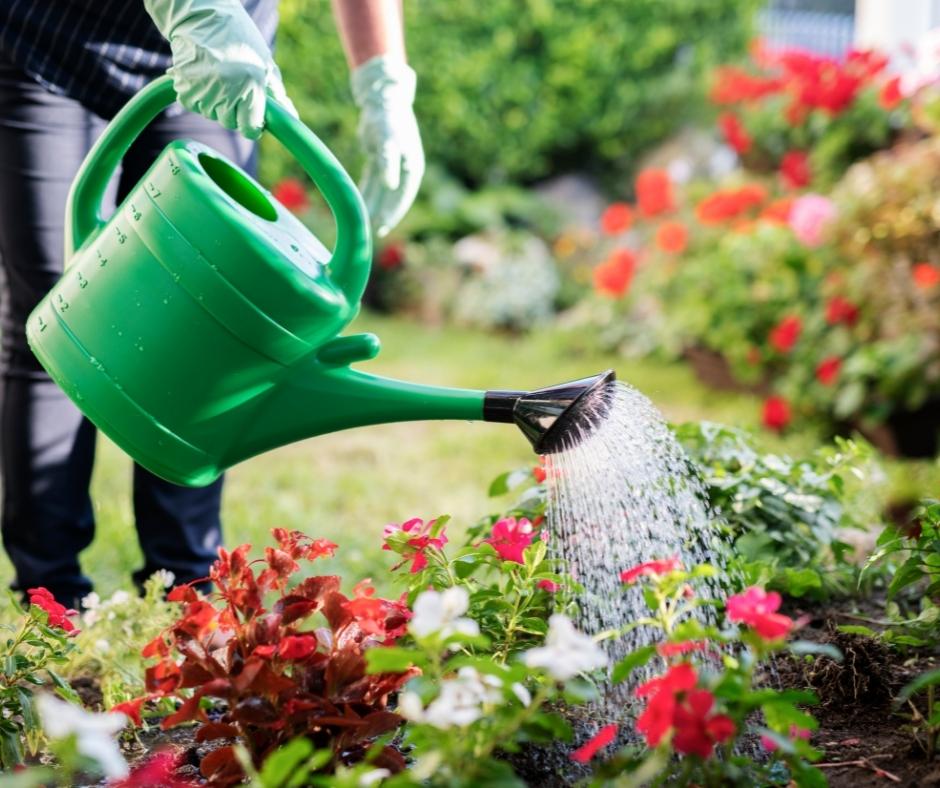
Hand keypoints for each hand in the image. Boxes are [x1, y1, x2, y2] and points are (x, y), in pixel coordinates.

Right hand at [144, 0, 296, 138]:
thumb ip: (277, 94)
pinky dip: (198, 95)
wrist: (202, 15)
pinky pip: (194, 104)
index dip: (252, 125)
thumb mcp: (264, 63)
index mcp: (251, 85)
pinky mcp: (185, 88)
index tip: (251, 118)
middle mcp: (227, 90)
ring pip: (211, 114)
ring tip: (217, 75)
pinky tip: (202, 75)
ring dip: (215, 102)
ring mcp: (204, 90)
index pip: (250, 129)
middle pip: (230, 123)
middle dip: (233, 111)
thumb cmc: (239, 39)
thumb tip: (292, 117)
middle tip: (232, 86)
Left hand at [351, 56, 424, 236]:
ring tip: (364, 223)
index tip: (383, 225)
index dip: (394, 212)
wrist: (384, 99)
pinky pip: (372, 182)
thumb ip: (389, 162)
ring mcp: (392, 166)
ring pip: (381, 192)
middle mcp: (403, 169)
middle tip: (373, 231)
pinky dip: (367, 194)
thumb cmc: (388, 118)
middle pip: (393, 198)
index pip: (403, 196)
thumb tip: (391, 186)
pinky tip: (359, 206)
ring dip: (373, 206)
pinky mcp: (379, 161)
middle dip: (383, 214)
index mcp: (411, 167)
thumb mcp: (389, 139)